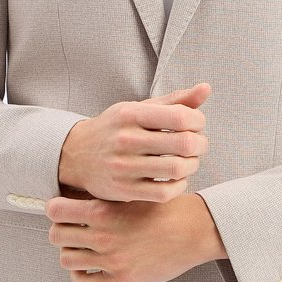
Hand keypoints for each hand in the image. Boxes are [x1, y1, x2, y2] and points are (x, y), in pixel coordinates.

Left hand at [45, 194, 201, 281]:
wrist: (193, 229)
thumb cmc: (165, 208)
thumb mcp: (132, 192)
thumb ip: (104, 198)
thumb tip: (77, 197)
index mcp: (103, 209)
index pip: (55, 210)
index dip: (55, 209)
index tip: (61, 210)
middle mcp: (103, 235)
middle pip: (56, 236)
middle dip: (61, 231)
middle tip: (71, 229)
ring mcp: (111, 259)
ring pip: (67, 260)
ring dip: (71, 252)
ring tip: (81, 247)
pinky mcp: (121, 278)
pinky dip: (81, 275)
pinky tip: (89, 267)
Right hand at [58, 82, 210, 201]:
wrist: (75, 155)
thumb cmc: (115, 128)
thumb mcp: (139, 108)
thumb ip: (175, 100)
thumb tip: (206, 88)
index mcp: (131, 114)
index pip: (181, 117)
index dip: (199, 121)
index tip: (197, 124)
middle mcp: (126, 139)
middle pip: (184, 144)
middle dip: (201, 144)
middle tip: (198, 144)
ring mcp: (123, 167)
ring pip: (177, 169)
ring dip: (192, 165)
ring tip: (189, 161)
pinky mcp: (123, 190)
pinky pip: (164, 193)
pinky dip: (179, 186)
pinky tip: (177, 178)